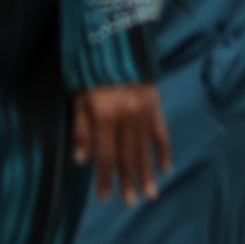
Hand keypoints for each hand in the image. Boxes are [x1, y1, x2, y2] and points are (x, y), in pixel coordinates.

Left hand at [72, 83, 167, 202]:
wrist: (116, 40)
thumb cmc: (92, 71)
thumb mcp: (79, 97)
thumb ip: (81, 128)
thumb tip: (82, 160)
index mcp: (105, 115)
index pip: (104, 155)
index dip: (104, 178)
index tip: (104, 197)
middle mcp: (127, 116)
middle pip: (127, 155)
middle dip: (128, 180)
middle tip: (130, 202)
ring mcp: (144, 110)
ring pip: (145, 148)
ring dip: (147, 172)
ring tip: (150, 194)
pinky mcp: (155, 103)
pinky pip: (161, 131)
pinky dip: (164, 150)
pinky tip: (165, 167)